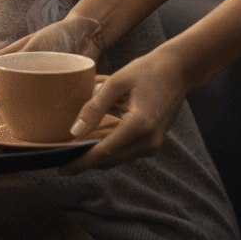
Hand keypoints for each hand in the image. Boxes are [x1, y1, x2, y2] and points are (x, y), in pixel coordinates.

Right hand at [0, 14, 103, 108]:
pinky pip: (44, 105)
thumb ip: (7, 60)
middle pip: (9, 87)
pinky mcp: (60, 93)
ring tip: (0, 114)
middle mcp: (30, 72)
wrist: (89, 35)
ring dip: (11, 106)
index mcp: (20, 59)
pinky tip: (27, 119)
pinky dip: (34, 112)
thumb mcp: (32, 46)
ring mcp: (45, 83)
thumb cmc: (58, 35)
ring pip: (23, 98)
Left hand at [57, 46, 190, 175]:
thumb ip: (94, 106)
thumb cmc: (147, 71)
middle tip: (61, 159)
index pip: (104, 152)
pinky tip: (93, 143)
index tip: (62, 168)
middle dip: (85, 162)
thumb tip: (74, 130)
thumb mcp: (117, 82)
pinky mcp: (153, 143)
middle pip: (109, 160)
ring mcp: (153, 145)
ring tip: (73, 152)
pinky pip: (125, 153)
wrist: (179, 72)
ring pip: (117, 159)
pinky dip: (109, 151)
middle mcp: (149, 141)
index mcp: (139, 126)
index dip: (81, 162)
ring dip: (96, 157)